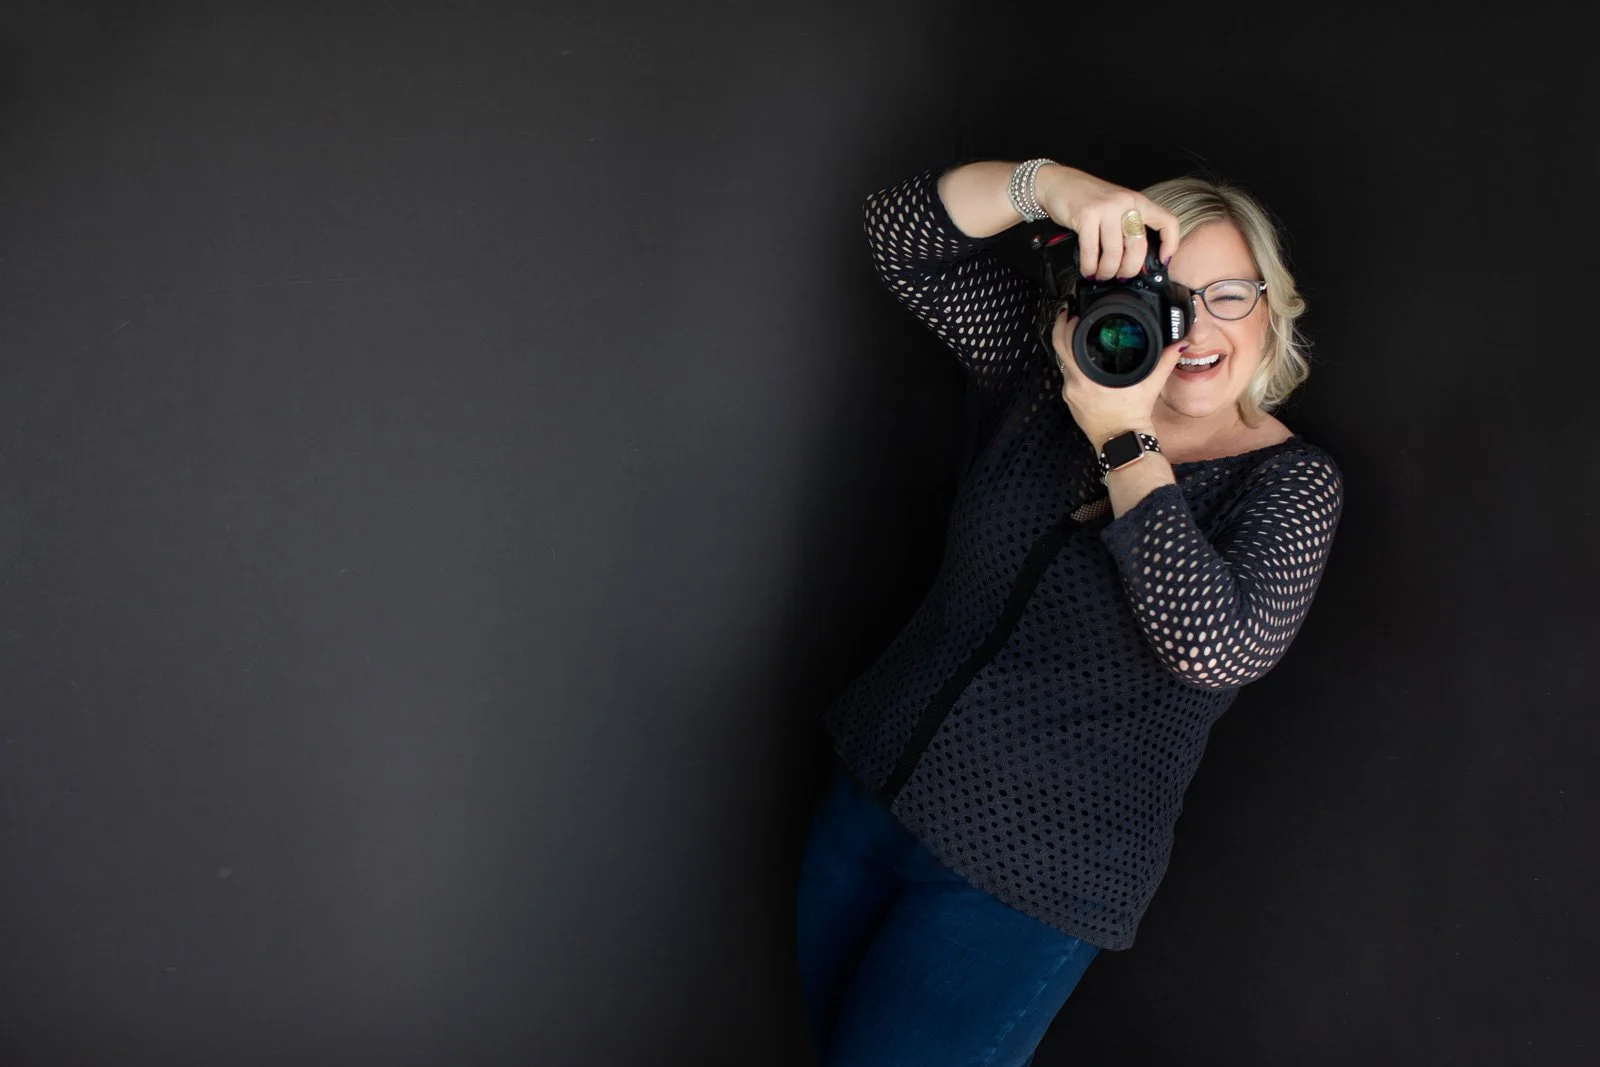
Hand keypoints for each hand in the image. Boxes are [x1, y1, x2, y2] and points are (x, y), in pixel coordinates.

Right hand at [1036, 165, 1181, 280]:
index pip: (1167, 222)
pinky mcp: (1086, 215)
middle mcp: (1126, 202)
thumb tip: (1133, 261)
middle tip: (1121, 276)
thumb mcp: (1116, 207)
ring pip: (1115, 252)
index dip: (1170, 245)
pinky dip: (1090, 266)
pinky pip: (1092, 250)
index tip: (1163, 262)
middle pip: (1139, 245)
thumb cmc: (1088, 199)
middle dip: (1130, 269)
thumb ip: (1127, 227)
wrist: (1059, 183)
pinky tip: (1088, 269)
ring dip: (1107, 270)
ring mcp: (1106, 208)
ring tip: (1101, 275)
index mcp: (1138, 201)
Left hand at [1051, 309, 1183, 441]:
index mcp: (1087, 378)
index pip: (1065, 344)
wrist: (1122, 441)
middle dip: (1062, 330)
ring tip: (1079, 334)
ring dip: (1070, 348)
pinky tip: (1085, 360)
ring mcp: (1070, 393)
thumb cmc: (1133, 416)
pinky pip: (1069, 377)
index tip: (1070, 312)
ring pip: (1064, 363)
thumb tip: (1179, 344)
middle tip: (1068, 314)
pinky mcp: (1071, 400)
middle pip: (1059, 350)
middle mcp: (1074, 385)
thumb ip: (1165, 361)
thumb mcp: (1150, 385)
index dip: (1065, 324)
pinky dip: (1075, 365)